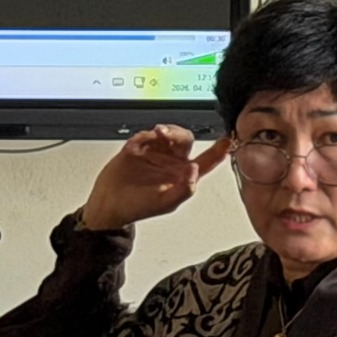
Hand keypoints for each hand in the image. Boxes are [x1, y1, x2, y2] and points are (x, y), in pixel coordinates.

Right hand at [81, 126, 230, 230]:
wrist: (108, 202)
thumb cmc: (137, 207)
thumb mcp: (165, 203)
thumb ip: (184, 189)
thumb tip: (195, 171)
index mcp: (182, 175)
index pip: (207, 160)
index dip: (219, 150)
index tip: (228, 139)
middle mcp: (172, 162)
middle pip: (186, 139)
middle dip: (180, 133)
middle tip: (169, 134)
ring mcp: (156, 153)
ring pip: (169, 133)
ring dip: (166, 130)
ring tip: (157, 133)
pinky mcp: (139, 147)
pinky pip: (147, 134)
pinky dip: (147, 134)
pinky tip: (142, 141)